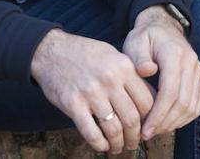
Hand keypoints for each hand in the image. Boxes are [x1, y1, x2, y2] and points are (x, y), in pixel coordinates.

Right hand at [31, 29, 154, 153]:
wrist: (50, 51)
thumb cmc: (84, 53)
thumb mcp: (112, 55)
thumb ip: (131, 75)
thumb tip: (149, 100)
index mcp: (123, 67)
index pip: (147, 102)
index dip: (149, 120)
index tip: (146, 127)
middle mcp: (110, 80)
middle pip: (132, 118)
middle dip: (135, 136)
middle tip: (134, 143)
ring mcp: (91, 93)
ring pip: (114, 129)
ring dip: (118, 144)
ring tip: (118, 148)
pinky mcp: (73, 104)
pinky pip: (91, 132)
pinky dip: (99, 144)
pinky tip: (102, 146)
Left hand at [123, 5, 199, 140]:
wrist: (163, 26)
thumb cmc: (145, 36)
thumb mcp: (135, 41)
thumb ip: (139, 57)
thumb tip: (147, 71)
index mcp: (174, 54)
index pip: (170, 90)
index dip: (158, 113)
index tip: (145, 127)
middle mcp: (190, 63)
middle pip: (182, 102)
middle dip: (165, 122)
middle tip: (148, 133)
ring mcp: (197, 70)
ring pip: (192, 106)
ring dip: (174, 122)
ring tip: (156, 130)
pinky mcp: (199, 78)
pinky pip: (196, 104)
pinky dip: (184, 117)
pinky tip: (169, 123)